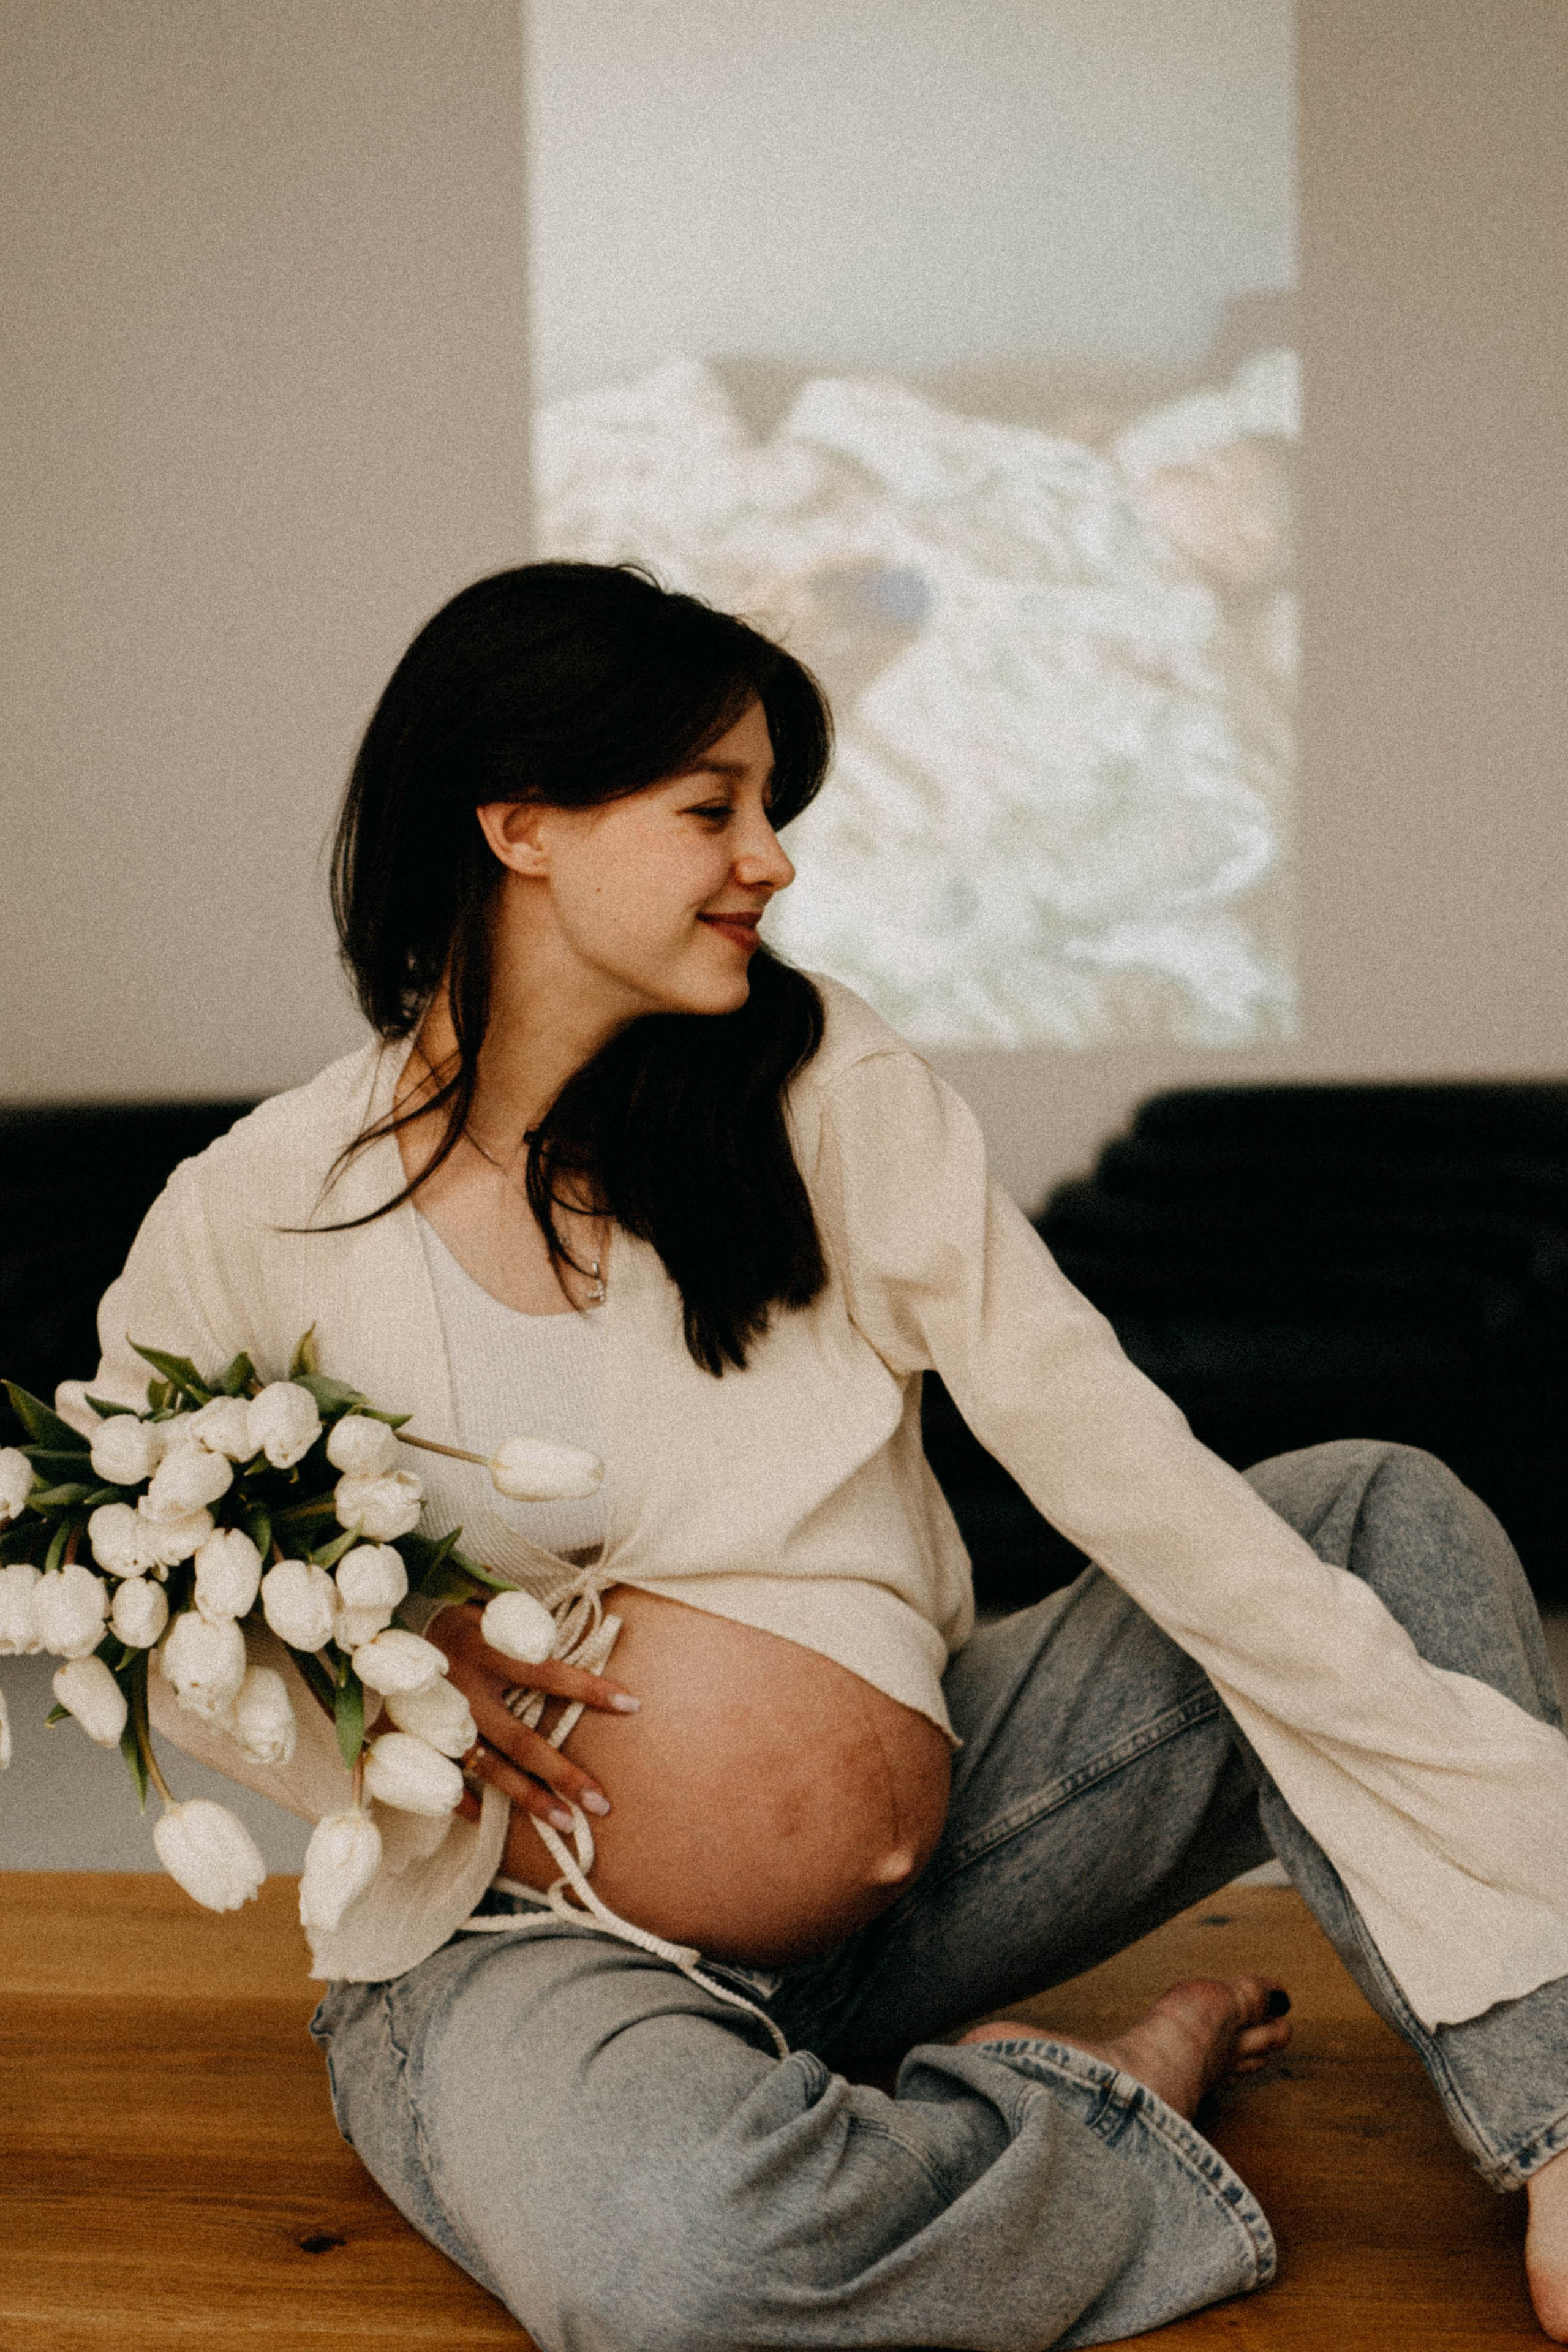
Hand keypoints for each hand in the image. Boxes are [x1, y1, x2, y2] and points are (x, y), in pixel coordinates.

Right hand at [428, 1600, 638, 1831]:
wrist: (376, 1632)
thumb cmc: (447, 1615)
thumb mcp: (484, 1607)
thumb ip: (522, 1625)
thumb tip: (568, 1636)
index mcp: (484, 1650)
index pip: (546, 1673)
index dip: (588, 1688)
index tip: (631, 1703)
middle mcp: (464, 1693)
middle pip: (521, 1740)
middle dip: (563, 1774)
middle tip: (601, 1803)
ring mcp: (438, 1725)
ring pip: (491, 1770)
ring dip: (529, 1799)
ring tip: (566, 1824)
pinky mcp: (415, 1743)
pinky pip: (445, 1780)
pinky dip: (466, 1802)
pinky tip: (490, 1820)